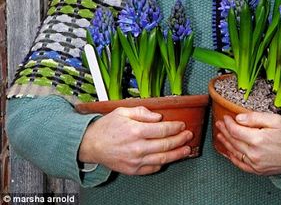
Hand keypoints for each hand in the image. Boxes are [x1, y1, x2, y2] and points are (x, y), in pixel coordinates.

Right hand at [78, 106, 192, 174]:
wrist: (90, 145)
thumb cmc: (106, 127)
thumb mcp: (123, 111)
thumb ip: (142, 112)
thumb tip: (158, 116)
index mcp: (136, 130)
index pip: (163, 130)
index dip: (175, 127)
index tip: (182, 125)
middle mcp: (137, 147)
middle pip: (166, 144)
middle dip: (180, 139)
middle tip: (188, 135)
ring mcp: (136, 160)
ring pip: (162, 158)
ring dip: (177, 154)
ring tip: (186, 150)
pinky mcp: (133, 170)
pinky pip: (152, 168)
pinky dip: (162, 163)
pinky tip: (169, 159)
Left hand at [215, 112, 280, 175]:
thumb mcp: (275, 120)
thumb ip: (255, 118)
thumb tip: (239, 118)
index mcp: (258, 139)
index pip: (236, 130)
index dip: (228, 123)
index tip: (226, 117)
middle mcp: (255, 154)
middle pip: (233, 141)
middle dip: (225, 131)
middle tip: (220, 123)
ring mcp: (256, 164)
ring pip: (235, 152)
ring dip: (226, 143)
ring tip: (220, 135)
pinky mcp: (259, 170)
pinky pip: (241, 165)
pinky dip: (233, 158)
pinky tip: (229, 152)